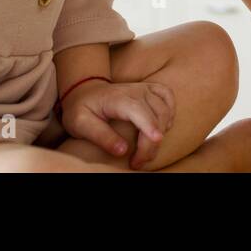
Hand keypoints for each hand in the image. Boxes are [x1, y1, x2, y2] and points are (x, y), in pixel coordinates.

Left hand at [60, 78, 175, 169]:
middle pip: (155, 115)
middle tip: (137, 163)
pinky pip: (168, 96)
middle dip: (151, 143)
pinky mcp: (151, 88)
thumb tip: (122, 150)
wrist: (85, 90)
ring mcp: (145, 88)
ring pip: (164, 109)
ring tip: (146, 151)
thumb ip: (100, 136)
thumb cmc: (81, 108)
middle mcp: (135, 91)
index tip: (157, 141)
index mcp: (117, 98)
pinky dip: (170, 112)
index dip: (150, 125)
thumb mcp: (80, 124)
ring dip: (161, 132)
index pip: (138, 111)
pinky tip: (163, 127)